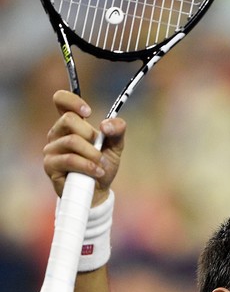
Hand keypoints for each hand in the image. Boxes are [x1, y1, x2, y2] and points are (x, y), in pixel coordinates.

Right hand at [43, 90, 125, 205]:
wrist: (97, 191)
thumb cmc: (102, 165)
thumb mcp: (116, 146)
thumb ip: (117, 130)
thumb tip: (106, 125)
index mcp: (71, 124)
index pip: (61, 101)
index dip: (72, 100)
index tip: (88, 111)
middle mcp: (57, 133)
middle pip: (69, 119)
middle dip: (90, 133)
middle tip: (99, 147)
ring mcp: (51, 149)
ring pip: (72, 141)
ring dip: (92, 154)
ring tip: (101, 164)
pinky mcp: (50, 165)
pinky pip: (70, 159)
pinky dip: (88, 166)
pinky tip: (97, 172)